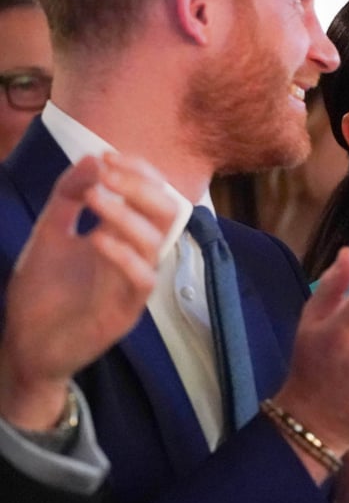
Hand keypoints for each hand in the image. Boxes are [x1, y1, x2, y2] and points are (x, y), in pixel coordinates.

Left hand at [0, 153, 176, 428]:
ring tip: (95, 197)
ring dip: (126, 214)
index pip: (152, 194)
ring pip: (156, 242)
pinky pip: (142, 279)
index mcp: (124, 235)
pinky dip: (124, 255)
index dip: (139, 172)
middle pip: (167, 213)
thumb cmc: (42, 292)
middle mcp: (137, 255)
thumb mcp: (49, 232)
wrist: (26, 346)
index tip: (108, 156)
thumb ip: (67, 197)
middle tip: (107, 173)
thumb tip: (92, 158)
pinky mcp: (127, 310)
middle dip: (141, 187)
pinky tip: (97, 239)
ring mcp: (134, 283)